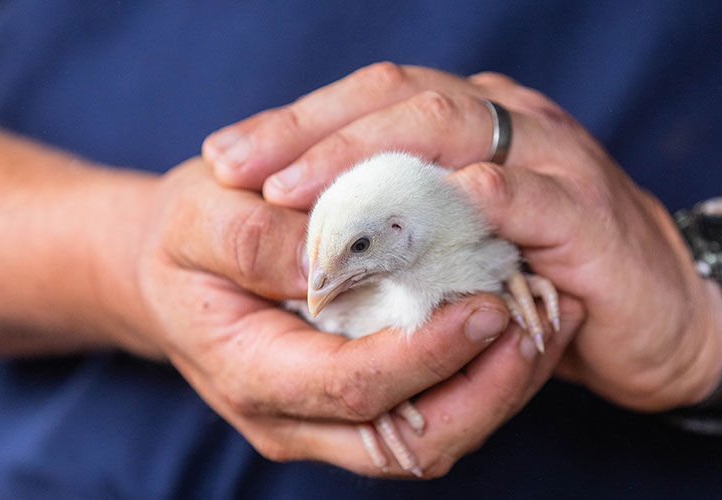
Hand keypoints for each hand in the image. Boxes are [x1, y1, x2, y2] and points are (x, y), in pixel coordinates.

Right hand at [121, 157, 575, 476]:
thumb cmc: (182, 238)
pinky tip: (519, 321)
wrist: (171, 270)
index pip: (355, 387)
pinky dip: (485, 377)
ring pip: (434, 437)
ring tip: (550, 319)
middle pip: (412, 440)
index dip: (428, 355)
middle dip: (490, 389)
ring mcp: (327, 422)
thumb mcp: (196, 216)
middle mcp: (294, 418)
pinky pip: (434, 412)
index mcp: (250, 372)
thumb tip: (331, 258)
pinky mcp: (357, 407)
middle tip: (543, 320)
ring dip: (501, 388)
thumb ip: (254, 240)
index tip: (487, 305)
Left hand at [201, 62, 721, 411]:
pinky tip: (427, 204)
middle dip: (312, 131)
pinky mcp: (590, 218)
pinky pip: (531, 196)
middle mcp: (514, 124)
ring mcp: (556, 161)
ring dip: (370, 157)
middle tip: (238, 166)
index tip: (226, 157)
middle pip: (402, 97)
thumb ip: (408, 221)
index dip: (298, 121)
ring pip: (455, 130)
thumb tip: (311, 232)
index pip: (377, 97)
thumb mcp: (467, 241)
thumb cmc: (553, 281)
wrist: (672, 318)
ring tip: (296, 190)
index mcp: (477, 121)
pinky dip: (481, 194)